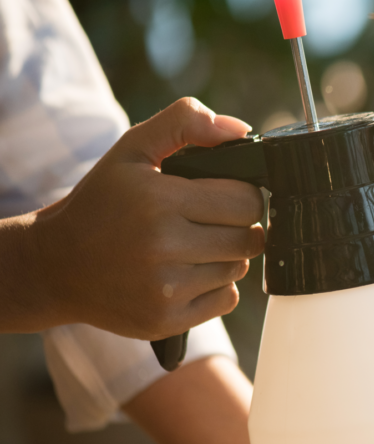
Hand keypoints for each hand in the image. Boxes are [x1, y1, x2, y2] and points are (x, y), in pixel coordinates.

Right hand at [0, 98, 264, 338]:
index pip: (247, 201)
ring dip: (227, 256)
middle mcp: (163, 248)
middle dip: (239, 226)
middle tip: (211, 221)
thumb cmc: (102, 203)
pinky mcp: (167, 321)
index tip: (225, 195)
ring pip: (238, 269)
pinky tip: (187, 273)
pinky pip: (227, 300)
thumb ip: (184, 123)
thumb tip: (240, 129)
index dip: (244, 195)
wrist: (55, 266)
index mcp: (159, 201)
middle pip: (249, 238)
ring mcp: (165, 290)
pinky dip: (216, 287)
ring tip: (195, 246)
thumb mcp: (132, 150)